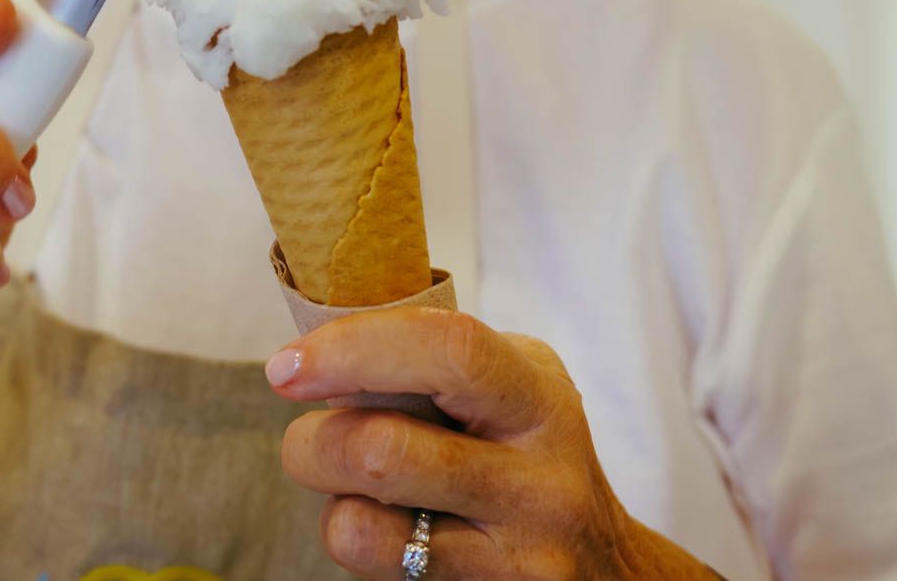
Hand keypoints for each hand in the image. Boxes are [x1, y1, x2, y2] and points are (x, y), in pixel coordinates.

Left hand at [267, 308, 713, 579]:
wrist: (608, 570)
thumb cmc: (531, 454)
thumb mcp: (513, 386)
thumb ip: (435, 359)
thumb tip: (322, 338)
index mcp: (538, 398)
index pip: (449, 350)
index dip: (352, 349)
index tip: (289, 365)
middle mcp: (538, 480)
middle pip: (381, 451)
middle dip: (312, 440)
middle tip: (311, 435)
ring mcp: (517, 556)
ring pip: (363, 526)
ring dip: (329, 500)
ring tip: (350, 483)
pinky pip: (380, 571)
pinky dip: (356, 540)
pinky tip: (387, 526)